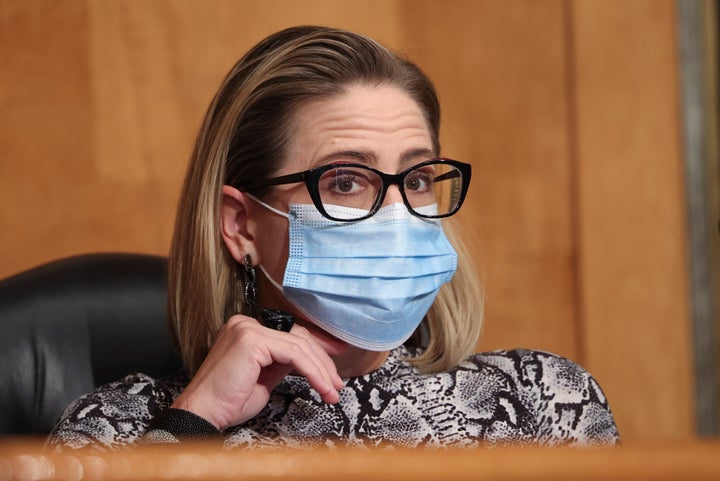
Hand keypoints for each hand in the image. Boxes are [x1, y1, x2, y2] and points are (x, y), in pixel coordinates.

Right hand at [170, 314, 344, 430]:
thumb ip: (281, 364)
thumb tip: (306, 361)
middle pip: (297, 336)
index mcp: (246, 330)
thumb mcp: (263, 379)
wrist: (203, 413)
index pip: (290, 333)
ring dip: (321, 371)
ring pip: (299, 345)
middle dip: (323, 360)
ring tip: (332, 391)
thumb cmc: (228, 402)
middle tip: (338, 383)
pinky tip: (321, 387)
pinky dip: (312, 372)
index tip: (336, 360)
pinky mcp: (252, 339)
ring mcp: (248, 328)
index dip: (317, 347)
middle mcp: (245, 323)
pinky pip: (294, 354)